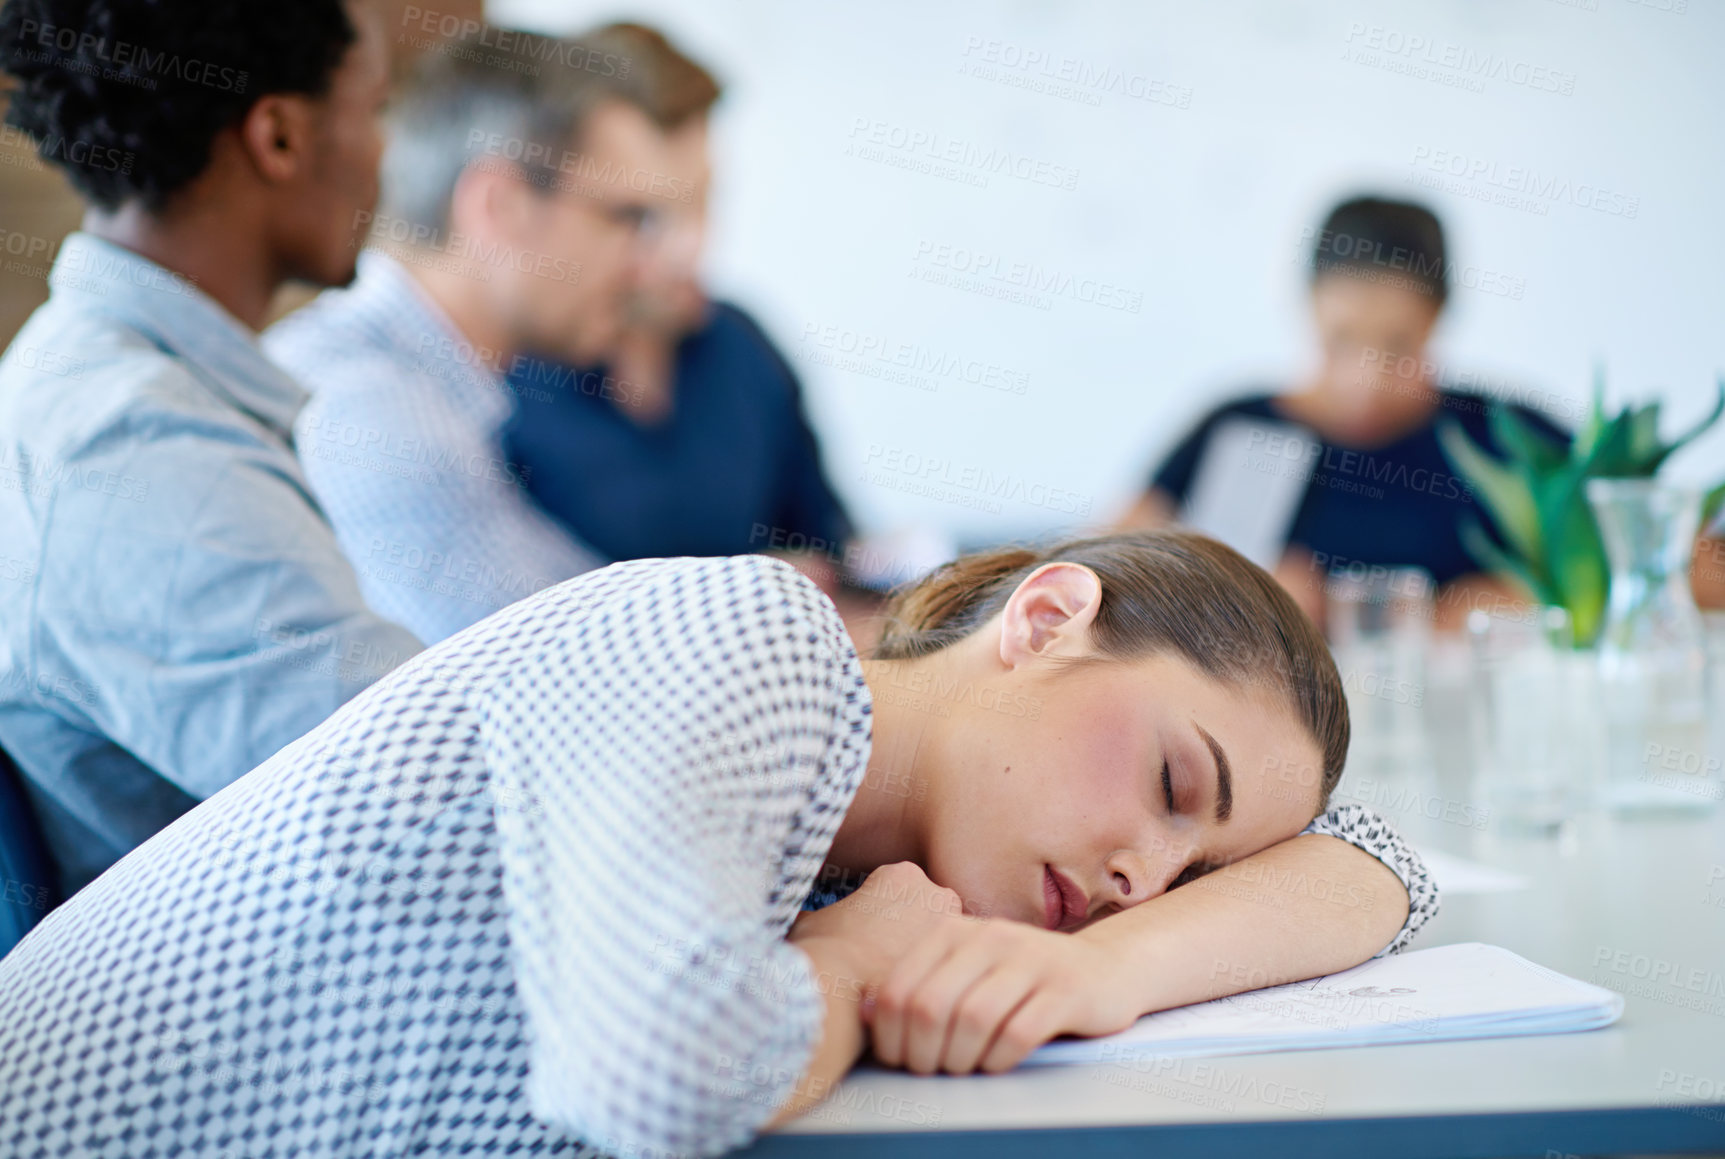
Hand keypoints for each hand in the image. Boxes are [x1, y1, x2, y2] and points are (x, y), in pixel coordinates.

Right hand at [788, 861, 966, 993]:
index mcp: (901, 874)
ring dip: (927, 959)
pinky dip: (934, 982)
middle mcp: (936, 892)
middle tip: (888, 962)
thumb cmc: (824, 950)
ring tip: (898, 983)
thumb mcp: (812, 919)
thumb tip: (804, 915)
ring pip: (944, 943)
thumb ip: (819, 911)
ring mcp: (952, 929)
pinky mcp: (958, 964)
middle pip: (930, 913)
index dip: (885, 919)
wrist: (838, 988)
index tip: (872, 941)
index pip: (901, 892)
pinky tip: (911, 998)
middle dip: (912, 935)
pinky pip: (949, 972)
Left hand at [868, 918, 1144, 1074]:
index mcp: (953, 930)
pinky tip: (996, 1063)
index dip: (889, 1036)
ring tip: (963, 1068)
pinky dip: (998, 1059)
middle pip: (931, 1007)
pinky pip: (1018, 1033)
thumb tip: (863, 1011)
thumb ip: (918, 986)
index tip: (900, 1059)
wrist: (1104, 968)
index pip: (898, 988)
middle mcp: (989, 937)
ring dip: (960, 1059)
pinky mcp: (1065, 990)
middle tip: (932, 1070)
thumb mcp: (965, 970)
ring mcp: (1030, 961)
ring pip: (973, 1020)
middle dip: (923, 1053)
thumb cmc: (1021, 979)